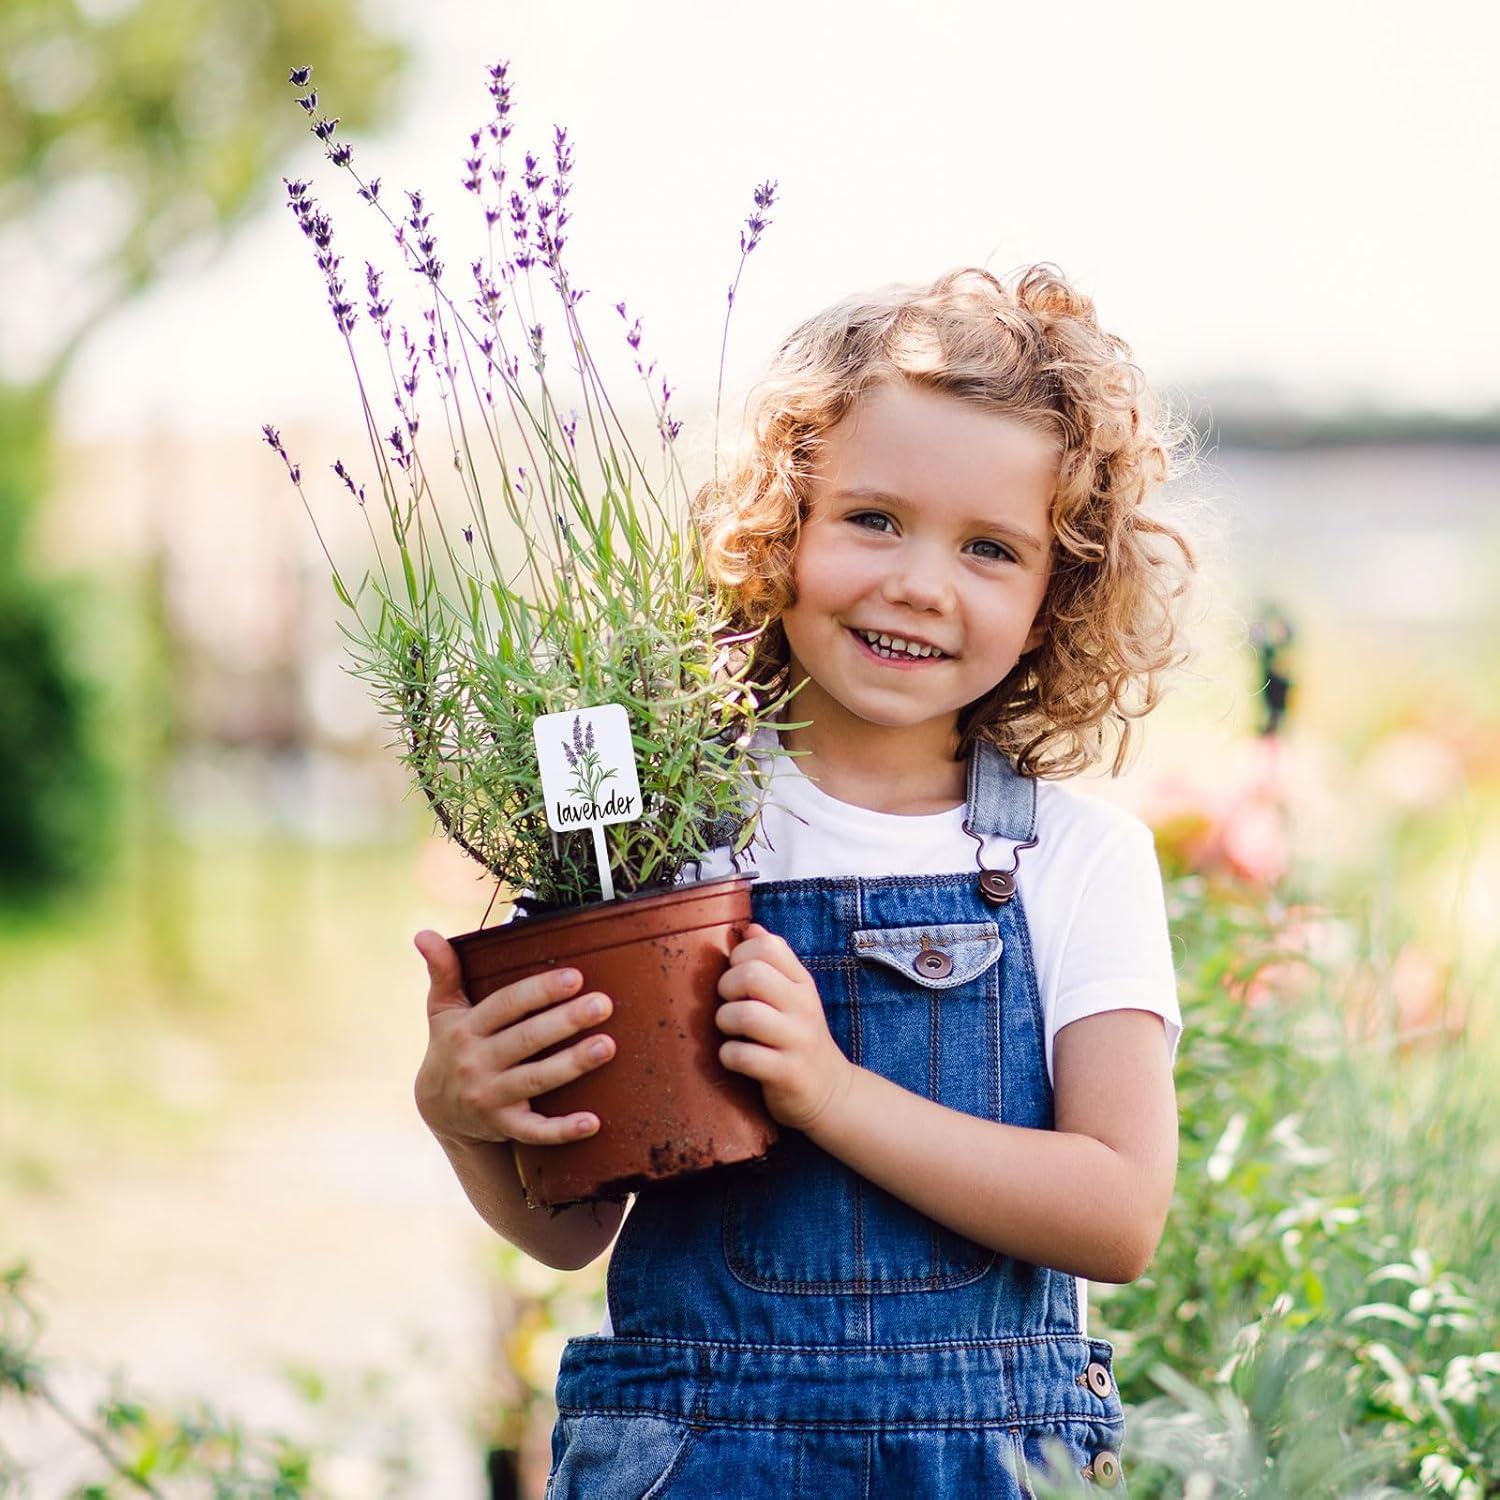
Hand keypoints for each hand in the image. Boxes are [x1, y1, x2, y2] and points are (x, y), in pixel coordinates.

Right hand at [412, 929, 616, 1148]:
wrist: (438, 1108)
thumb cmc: (452, 1043)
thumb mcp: (443, 1008)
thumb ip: (442, 970)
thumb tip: (423, 933)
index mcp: (466, 1029)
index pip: (506, 1006)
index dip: (539, 991)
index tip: (574, 977)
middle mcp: (476, 1063)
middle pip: (526, 1040)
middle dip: (565, 1021)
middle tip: (603, 1004)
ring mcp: (489, 1097)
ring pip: (535, 1080)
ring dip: (572, 1064)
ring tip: (607, 1046)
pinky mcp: (503, 1126)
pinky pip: (535, 1131)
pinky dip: (563, 1130)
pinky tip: (594, 1121)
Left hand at [715, 921, 853, 1132]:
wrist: (829, 1091)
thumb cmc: (798, 1036)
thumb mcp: (793, 994)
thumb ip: (773, 961)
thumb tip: (750, 927)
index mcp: (802, 983)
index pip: (768, 945)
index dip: (740, 955)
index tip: (736, 975)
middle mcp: (803, 1007)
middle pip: (752, 974)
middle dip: (726, 986)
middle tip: (729, 1003)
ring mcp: (797, 1041)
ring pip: (745, 1015)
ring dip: (724, 1021)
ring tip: (730, 1031)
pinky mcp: (786, 1073)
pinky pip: (743, 1056)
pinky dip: (728, 1055)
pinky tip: (734, 1057)